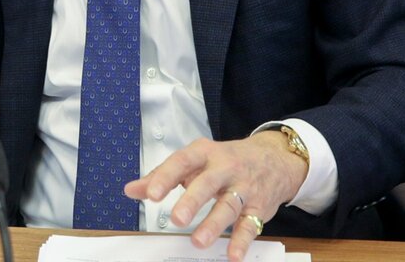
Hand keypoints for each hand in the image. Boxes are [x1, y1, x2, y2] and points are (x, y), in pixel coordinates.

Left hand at [124, 132, 305, 261]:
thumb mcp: (194, 161)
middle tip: (176, 219)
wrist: (272, 158)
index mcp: (204, 153)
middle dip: (192, 201)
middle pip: (207, 184)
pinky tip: (232, 254)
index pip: (181, 162)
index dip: (166, 177)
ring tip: (198, 242)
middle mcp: (225, 168)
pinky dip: (242, 240)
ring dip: (214, 225)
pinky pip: (250, 224)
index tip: (151, 195)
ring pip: (228, 206)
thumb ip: (162, 176)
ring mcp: (243, 187)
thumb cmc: (224, 160)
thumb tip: (131, 190)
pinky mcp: (258, 206)